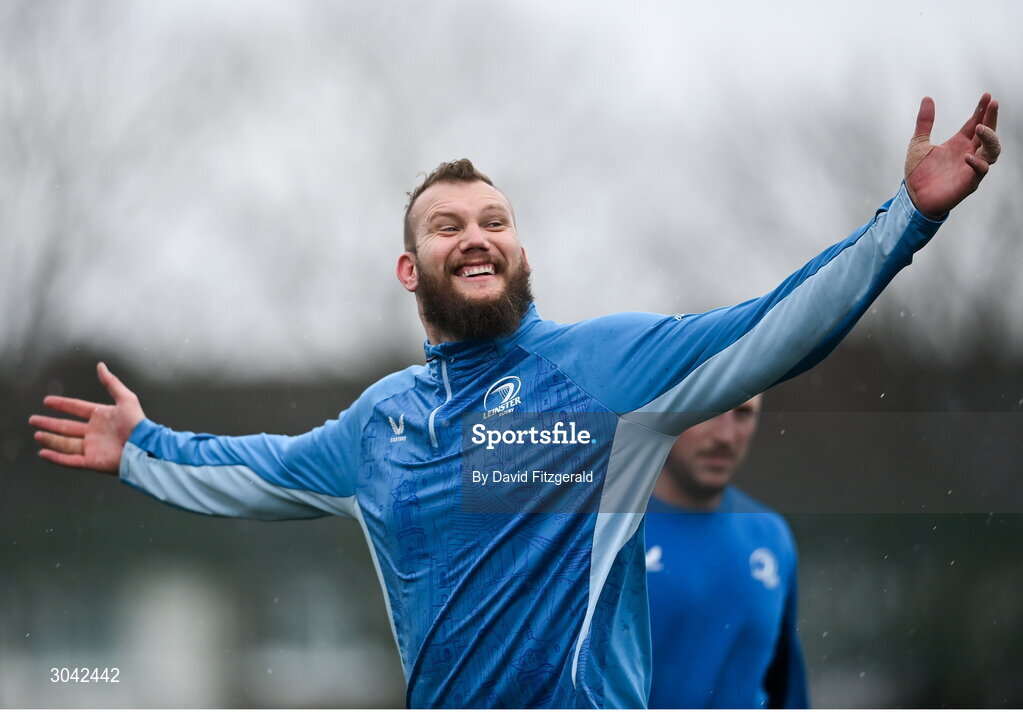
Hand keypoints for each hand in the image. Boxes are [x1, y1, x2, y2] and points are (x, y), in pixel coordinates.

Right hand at [29, 362, 144, 473]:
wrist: (143, 446)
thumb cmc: (137, 423)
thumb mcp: (126, 399)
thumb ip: (111, 383)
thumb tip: (101, 366)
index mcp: (101, 416)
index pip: (77, 409)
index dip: (62, 405)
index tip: (47, 401)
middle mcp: (94, 432)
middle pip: (66, 427)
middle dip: (50, 423)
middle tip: (33, 419)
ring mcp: (92, 447)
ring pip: (65, 443)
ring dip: (50, 439)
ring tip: (37, 434)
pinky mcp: (91, 461)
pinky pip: (69, 459)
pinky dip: (56, 457)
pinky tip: (43, 453)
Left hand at [905, 93, 1000, 219]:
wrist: (912, 198)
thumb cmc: (918, 173)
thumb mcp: (918, 143)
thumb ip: (924, 122)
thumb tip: (927, 98)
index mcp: (959, 143)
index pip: (976, 122)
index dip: (982, 110)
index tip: (986, 96)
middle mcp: (969, 152)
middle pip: (988, 133)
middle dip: (992, 118)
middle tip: (993, 103)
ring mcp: (971, 167)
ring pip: (992, 150)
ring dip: (990, 138)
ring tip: (980, 127)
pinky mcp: (969, 182)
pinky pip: (981, 170)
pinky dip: (977, 162)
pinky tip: (967, 155)